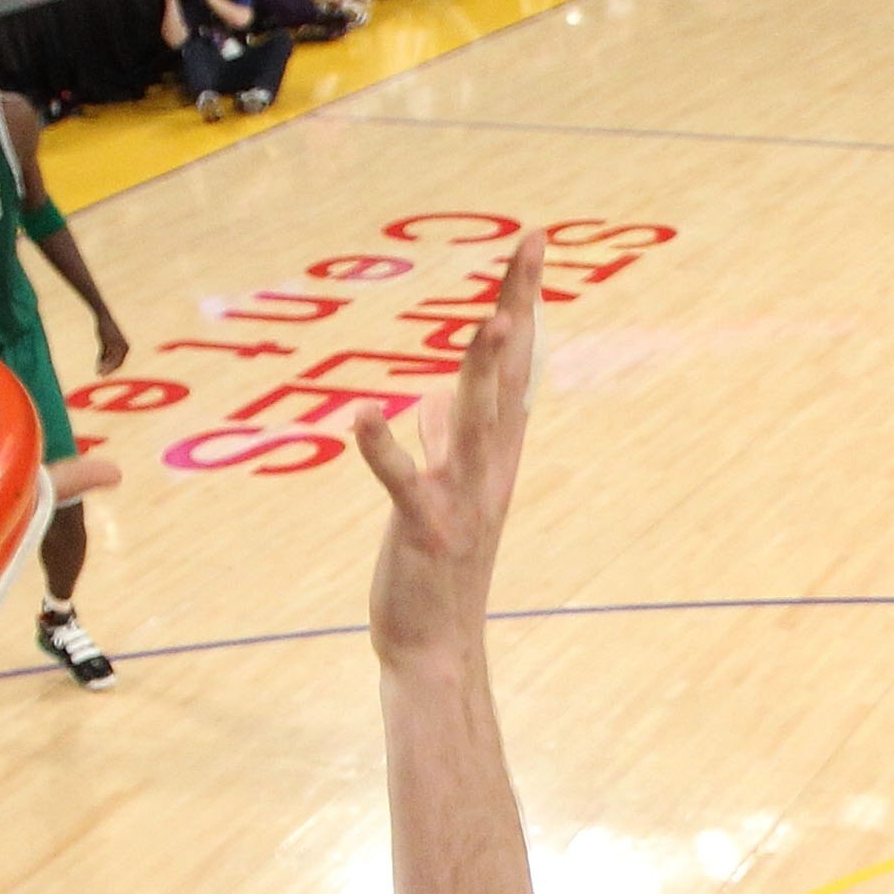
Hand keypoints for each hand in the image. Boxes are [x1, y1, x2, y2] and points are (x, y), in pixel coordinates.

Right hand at [95, 315, 128, 374]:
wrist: (104, 317)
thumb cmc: (105, 330)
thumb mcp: (104, 344)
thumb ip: (104, 354)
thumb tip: (100, 366)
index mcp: (126, 348)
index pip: (120, 363)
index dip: (112, 370)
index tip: (105, 375)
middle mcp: (124, 348)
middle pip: (117, 364)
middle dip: (108, 371)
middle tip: (100, 377)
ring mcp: (118, 345)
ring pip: (112, 361)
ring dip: (105, 368)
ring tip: (98, 374)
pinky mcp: (111, 342)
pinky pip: (107, 355)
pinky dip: (102, 362)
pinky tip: (97, 366)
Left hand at [350, 230, 543, 666]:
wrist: (436, 649)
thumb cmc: (439, 571)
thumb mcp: (446, 494)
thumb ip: (444, 443)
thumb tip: (434, 400)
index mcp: (494, 455)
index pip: (514, 366)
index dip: (521, 302)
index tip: (529, 243)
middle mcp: (489, 469)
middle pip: (508, 376)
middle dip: (518, 307)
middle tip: (530, 245)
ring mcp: (460, 499)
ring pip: (476, 423)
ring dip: (483, 372)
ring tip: (491, 321)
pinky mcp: (424, 530)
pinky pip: (401, 482)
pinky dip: (383, 449)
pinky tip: (363, 414)